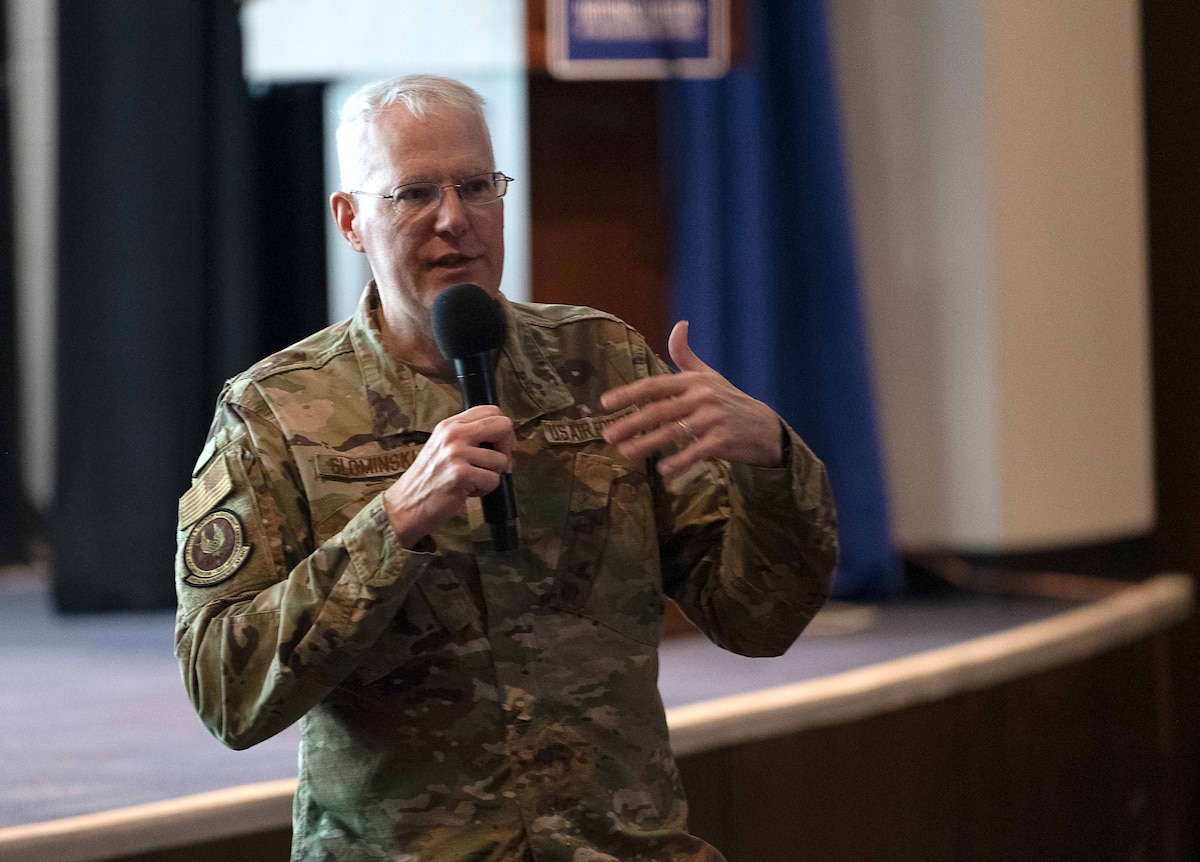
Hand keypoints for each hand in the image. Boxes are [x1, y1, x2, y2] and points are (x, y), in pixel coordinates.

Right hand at [382, 405, 514, 547]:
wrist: (405, 504)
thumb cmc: (428, 479)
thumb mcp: (443, 446)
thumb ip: (468, 436)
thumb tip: (503, 437)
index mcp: (450, 425)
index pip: (492, 411)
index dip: (503, 431)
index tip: (500, 446)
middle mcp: (453, 434)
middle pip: (503, 426)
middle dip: (508, 448)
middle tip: (498, 464)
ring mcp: (456, 453)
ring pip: (501, 460)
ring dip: (492, 475)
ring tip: (471, 481)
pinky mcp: (461, 475)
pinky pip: (493, 480)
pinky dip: (485, 490)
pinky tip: (466, 491)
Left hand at [600, 321, 782, 476]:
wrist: (764, 426)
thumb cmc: (728, 400)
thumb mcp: (708, 375)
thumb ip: (686, 354)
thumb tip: (679, 324)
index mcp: (693, 381)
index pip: (654, 385)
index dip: (628, 393)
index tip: (605, 403)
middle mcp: (701, 396)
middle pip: (659, 410)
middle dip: (631, 423)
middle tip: (608, 434)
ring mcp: (713, 418)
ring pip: (674, 431)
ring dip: (648, 443)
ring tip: (625, 453)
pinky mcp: (723, 440)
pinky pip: (697, 451)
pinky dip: (681, 460)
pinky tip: (663, 470)